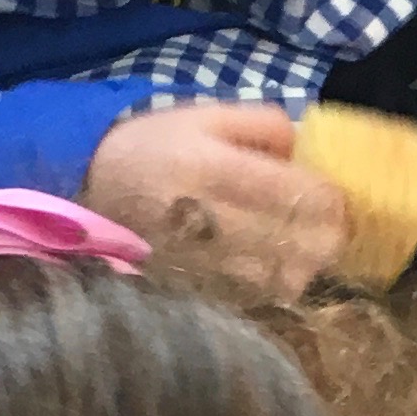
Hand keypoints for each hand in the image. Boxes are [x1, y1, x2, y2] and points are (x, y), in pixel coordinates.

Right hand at [82, 101, 351, 302]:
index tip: (333, 195)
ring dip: (305, 262)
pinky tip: (269, 267)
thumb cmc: (151, 148)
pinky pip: (259, 299)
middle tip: (327, 223)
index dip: (333, 199)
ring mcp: (206, 265)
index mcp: (216, 169)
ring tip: (299, 245)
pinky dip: (275, 286)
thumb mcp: (202, 116)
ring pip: (289, 278)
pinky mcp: (198, 292)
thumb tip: (305, 149)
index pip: (305, 195)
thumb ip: (263, 123)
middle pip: (307, 244)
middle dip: (329, 233)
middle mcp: (213, 221)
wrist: (83, 192)